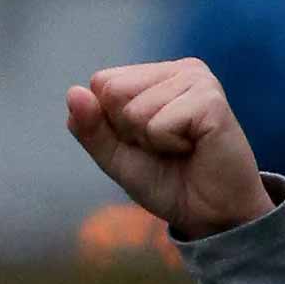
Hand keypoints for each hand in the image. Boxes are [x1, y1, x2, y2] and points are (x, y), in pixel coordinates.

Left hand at [65, 57, 275, 240]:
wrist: (210, 214)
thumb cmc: (168, 181)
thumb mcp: (116, 156)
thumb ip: (91, 127)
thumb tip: (73, 93)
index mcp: (156, 75)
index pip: (102, 82)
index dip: (112, 123)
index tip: (144, 140)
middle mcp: (179, 69)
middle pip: (113, 90)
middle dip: (129, 130)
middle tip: (164, 146)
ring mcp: (198, 80)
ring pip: (134, 109)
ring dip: (151, 140)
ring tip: (182, 148)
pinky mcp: (210, 101)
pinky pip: (158, 124)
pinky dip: (168, 145)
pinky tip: (194, 148)